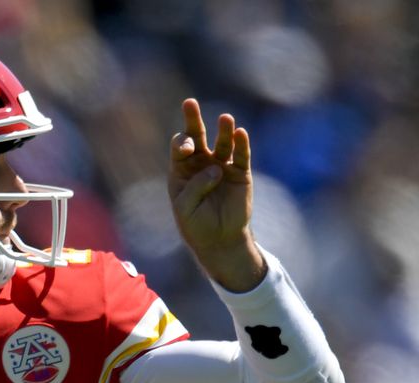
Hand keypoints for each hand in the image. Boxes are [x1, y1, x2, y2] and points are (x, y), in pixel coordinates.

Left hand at [168, 98, 264, 291]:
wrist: (218, 239)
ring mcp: (222, 166)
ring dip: (223, 130)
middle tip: (189, 103)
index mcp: (181, 169)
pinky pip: (241, 156)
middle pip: (197, 136)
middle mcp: (201, 163)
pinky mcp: (240, 173)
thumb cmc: (195, 224)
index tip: (187, 149)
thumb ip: (195, 188)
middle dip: (193, 119)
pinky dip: (242, 144)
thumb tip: (216, 170)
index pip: (180, 147)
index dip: (182, 144)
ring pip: (222, 143)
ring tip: (225, 118)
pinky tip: (240, 133)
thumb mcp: (185, 208)